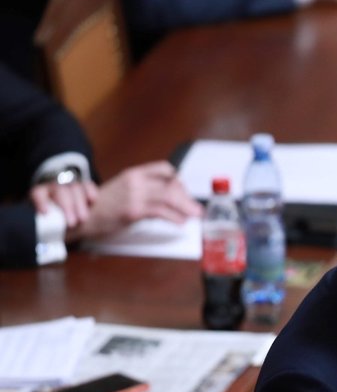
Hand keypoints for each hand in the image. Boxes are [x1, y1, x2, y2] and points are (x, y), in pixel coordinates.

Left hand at [31, 179, 97, 228]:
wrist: (72, 221)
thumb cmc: (59, 226)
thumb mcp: (54, 229)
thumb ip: (53, 231)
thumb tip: (51, 240)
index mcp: (41, 196)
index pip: (38, 194)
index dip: (41, 201)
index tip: (45, 212)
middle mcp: (55, 189)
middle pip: (59, 190)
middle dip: (66, 206)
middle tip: (72, 223)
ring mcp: (70, 186)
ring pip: (74, 188)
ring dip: (79, 203)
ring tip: (83, 219)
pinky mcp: (84, 188)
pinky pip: (87, 185)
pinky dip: (90, 192)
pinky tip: (92, 200)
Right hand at [68, 161, 201, 241]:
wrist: (84, 216)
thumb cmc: (105, 205)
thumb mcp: (125, 190)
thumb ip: (145, 190)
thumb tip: (168, 196)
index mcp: (134, 173)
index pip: (164, 169)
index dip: (177, 179)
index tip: (183, 191)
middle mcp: (136, 181)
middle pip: (171, 184)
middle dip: (186, 198)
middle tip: (195, 208)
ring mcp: (135, 195)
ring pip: (169, 197)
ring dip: (186, 207)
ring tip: (195, 215)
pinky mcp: (134, 211)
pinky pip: (161, 212)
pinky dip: (175, 217)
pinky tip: (181, 222)